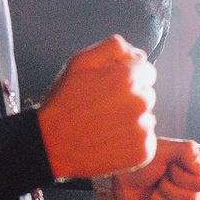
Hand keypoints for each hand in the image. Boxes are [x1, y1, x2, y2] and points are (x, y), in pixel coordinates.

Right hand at [38, 35, 157, 179]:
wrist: (52, 145)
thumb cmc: (64, 102)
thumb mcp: (80, 63)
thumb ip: (113, 48)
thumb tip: (139, 54)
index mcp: (127, 77)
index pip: (146, 71)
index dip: (128, 78)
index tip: (111, 88)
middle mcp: (140, 102)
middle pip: (147, 95)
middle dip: (130, 99)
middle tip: (102, 109)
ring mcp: (142, 129)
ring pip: (147, 118)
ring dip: (132, 121)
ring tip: (105, 126)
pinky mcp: (143, 151)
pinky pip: (146, 141)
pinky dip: (132, 142)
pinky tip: (110, 141)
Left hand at [107, 137, 199, 199]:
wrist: (125, 178)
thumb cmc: (145, 160)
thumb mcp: (165, 148)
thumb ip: (187, 151)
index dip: (180, 178)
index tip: (169, 166)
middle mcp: (199, 181)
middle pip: (191, 199)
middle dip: (168, 189)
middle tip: (160, 178)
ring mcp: (190, 198)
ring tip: (156, 189)